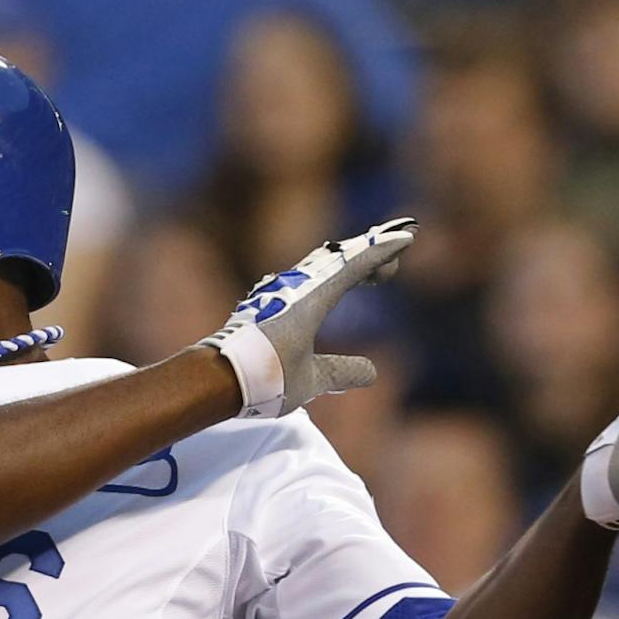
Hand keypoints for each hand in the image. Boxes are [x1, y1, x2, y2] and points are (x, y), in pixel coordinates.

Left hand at [201, 218, 416, 417]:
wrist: (213, 379)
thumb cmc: (264, 378)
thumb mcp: (310, 381)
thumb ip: (341, 372)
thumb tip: (370, 371)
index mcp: (310, 299)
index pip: (353, 266)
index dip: (381, 252)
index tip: (405, 238)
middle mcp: (292, 289)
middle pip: (337, 260)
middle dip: (368, 256)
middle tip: (394, 258)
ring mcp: (274, 294)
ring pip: (318, 269)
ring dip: (346, 267)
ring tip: (369, 274)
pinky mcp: (262, 305)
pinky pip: (302, 282)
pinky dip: (325, 280)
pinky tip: (327, 291)